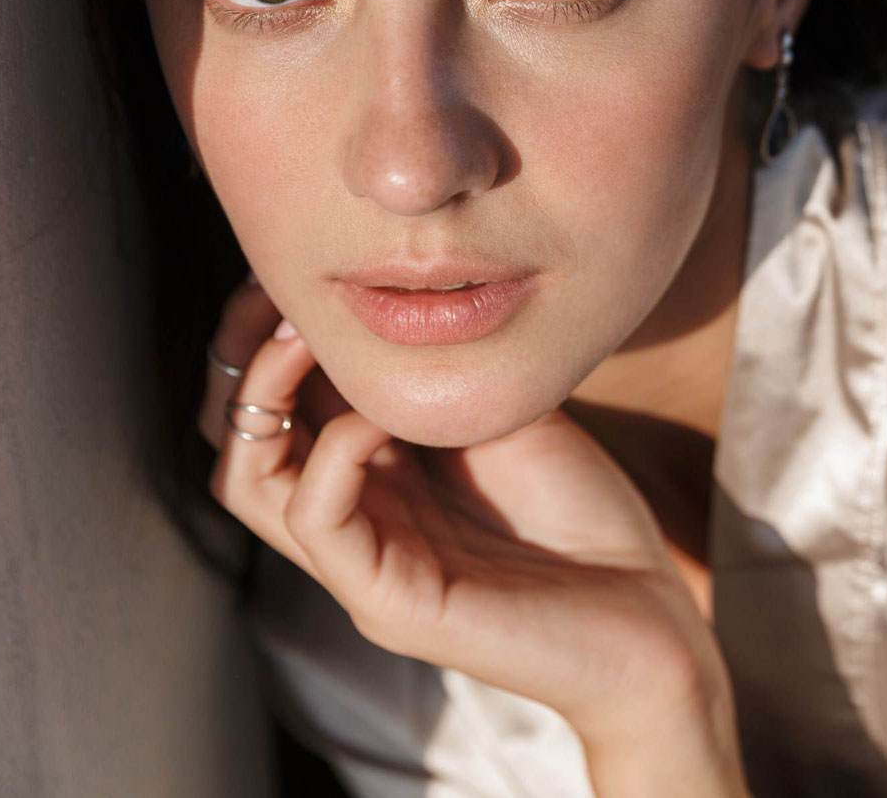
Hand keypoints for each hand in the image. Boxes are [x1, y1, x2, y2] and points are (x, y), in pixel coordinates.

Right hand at [199, 276, 748, 795]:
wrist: (650, 614)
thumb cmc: (583, 514)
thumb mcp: (506, 411)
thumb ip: (445, 366)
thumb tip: (402, 286)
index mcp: (372, 477)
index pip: (271, 407)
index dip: (265, 334)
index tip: (299, 272)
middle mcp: (351, 520)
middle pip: (236, 441)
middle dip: (245, 358)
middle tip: (285, 300)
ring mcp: (361, 568)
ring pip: (248, 484)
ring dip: (269, 397)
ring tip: (308, 338)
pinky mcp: (389, 605)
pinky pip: (319, 520)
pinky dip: (335, 453)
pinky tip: (379, 417)